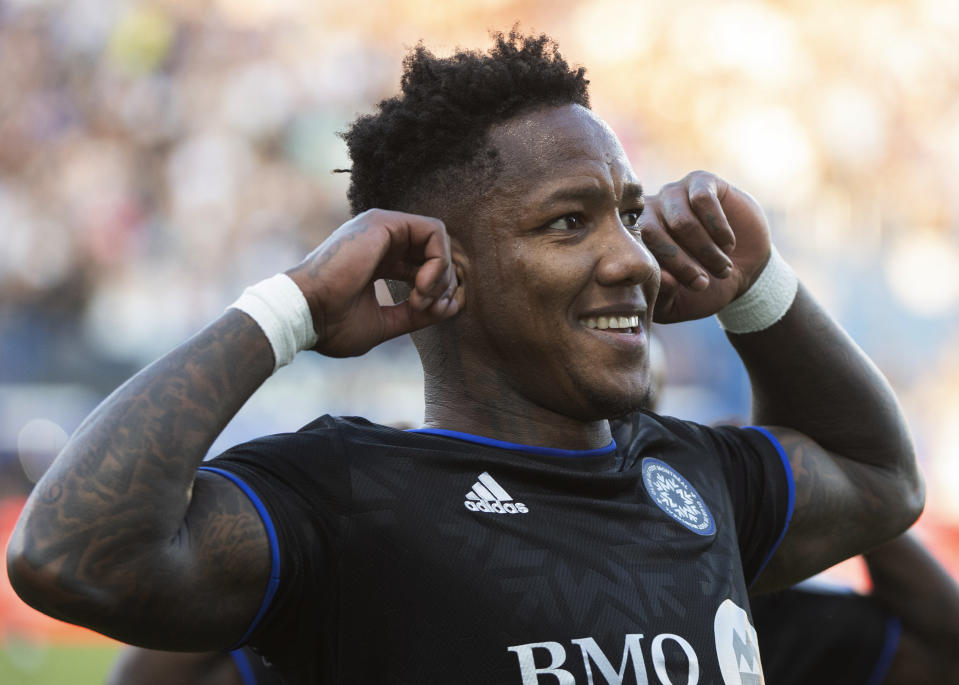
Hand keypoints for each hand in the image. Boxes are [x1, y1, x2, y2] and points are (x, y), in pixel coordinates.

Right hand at [286, 209, 462, 356]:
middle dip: (444, 283)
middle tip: (428, 309)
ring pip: (438, 240)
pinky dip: (438, 262)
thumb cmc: (333, 324)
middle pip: (435, 252)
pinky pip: (434, 232)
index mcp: (379, 261)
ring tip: (421, 300)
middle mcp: (382, 241)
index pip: (424, 267)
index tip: (433, 314)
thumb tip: (452, 307)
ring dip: (441, 275)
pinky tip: (421, 286)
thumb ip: (417, 314)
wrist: (305, 315)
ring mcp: (382, 228)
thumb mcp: (387, 323)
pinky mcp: (384, 223)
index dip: (439, 290)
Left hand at [639, 171, 771, 322]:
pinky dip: (718, 228)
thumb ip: (663, 294)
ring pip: (682, 221)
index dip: (659, 272)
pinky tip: (727, 244)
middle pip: (653, 233)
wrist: (742, 268)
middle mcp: (649, 211)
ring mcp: (674, 194)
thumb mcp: (678, 302)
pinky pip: (703, 200)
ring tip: (721, 268)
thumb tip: (663, 279)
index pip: (633, 251)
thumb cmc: (702, 286)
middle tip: (702, 283)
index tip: (679, 289)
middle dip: (681, 264)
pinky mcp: (701, 182)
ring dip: (705, 251)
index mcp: (635, 239)